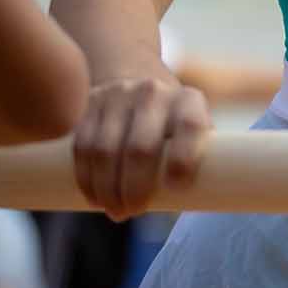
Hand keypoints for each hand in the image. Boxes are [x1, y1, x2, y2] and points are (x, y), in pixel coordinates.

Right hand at [72, 77, 211, 220]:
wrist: (136, 76)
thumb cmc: (173, 120)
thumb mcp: (194, 127)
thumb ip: (199, 156)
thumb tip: (204, 199)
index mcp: (188, 100)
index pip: (190, 126)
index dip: (184, 158)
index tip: (177, 188)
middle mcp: (154, 93)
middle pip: (140, 148)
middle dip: (135, 188)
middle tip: (134, 211)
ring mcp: (119, 96)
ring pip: (106, 151)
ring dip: (108, 189)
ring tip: (116, 211)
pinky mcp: (91, 104)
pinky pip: (82, 147)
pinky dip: (86, 179)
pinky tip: (95, 198)